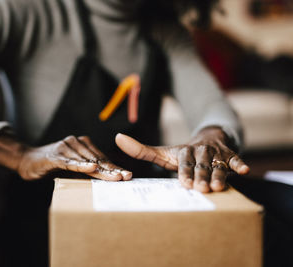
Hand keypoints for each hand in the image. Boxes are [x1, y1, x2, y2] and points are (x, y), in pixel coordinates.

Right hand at [0, 133, 131, 180]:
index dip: (114, 166)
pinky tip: (92, 168)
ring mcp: (65, 147)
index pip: (101, 157)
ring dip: (101, 170)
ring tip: (115, 178)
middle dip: (112, 169)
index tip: (127, 175)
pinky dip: (81, 165)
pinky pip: (70, 162)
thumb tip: (106, 179)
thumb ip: (86, 171)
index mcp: (82, 144)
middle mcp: (75, 142)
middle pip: (97, 158)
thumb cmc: (52, 165)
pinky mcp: (55, 155)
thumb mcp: (72, 168)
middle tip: (126, 177)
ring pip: (86, 160)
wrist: (27, 161)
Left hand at [115, 127, 249, 192]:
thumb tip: (117, 138)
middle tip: (202, 189)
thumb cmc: (182, 153)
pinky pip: (235, 159)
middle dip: (202, 177)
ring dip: (220, 175)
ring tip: (219, 187)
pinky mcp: (230, 155)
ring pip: (218, 165)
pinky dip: (239, 163)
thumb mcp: (163, 153)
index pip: (183, 163)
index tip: (184, 184)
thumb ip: (141, 150)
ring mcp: (216, 153)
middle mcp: (200, 151)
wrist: (209, 139)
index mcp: (184, 152)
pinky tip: (245, 170)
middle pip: (201, 166)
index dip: (184, 173)